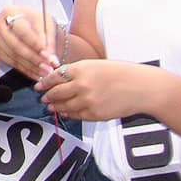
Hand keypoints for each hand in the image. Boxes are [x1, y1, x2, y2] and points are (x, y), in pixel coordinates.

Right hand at [0, 6, 60, 82]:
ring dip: (31, 67)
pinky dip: (26, 71)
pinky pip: (11, 63)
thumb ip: (49, 41)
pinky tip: (37, 75)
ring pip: (13, 57)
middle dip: (34, 59)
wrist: (30, 24)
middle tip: (48, 68)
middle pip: (15, 46)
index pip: (21, 30)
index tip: (48, 55)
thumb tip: (52, 60)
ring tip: (46, 73)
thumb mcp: (47, 24)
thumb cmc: (38, 21)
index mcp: (10, 12)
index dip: (35, 44)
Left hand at [39, 58, 163, 121]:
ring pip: (64, 106)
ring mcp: (87, 101)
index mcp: (81, 69)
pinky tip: (65, 112)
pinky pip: (76, 115)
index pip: (55, 76)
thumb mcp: (96, 65)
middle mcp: (82, 85)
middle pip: (56, 92)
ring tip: (50, 106)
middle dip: (47, 95)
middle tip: (43, 97)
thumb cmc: (120, 73)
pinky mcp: (94, 114)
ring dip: (55, 106)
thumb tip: (59, 77)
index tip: (38, 85)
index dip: (44, 82)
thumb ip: (77, 71)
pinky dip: (68, 114)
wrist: (141, 88)